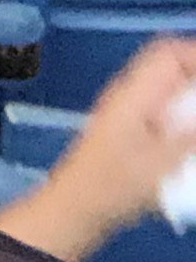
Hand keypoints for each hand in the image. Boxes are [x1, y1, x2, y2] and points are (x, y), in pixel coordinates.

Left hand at [0, 34, 195, 261]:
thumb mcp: (163, 162)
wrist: (77, 207)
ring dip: (191, 97)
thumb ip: (194, 136)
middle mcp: (130, 95)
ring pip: (168, 89)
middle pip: (170, 67)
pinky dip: (183, 114)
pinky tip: (190, 137)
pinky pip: (164, 109)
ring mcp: (129, 112)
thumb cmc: (115, 185)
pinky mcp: (132, 131)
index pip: (167, 54)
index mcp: (134, 93)